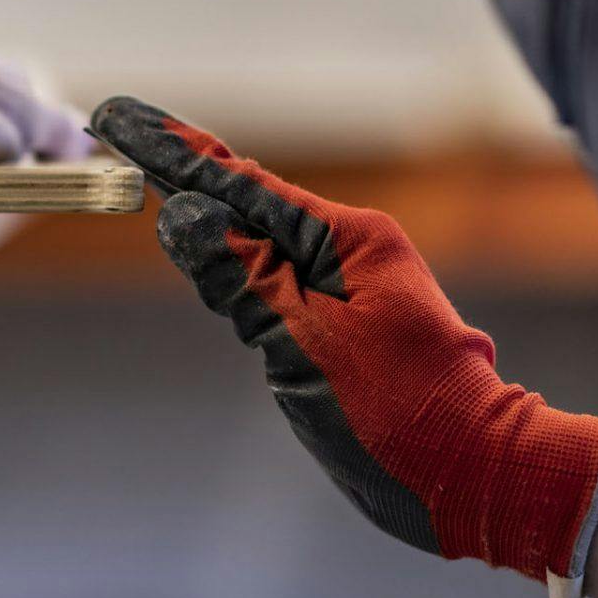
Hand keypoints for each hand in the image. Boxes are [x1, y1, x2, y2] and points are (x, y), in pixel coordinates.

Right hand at [89, 96, 597, 590]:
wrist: (480, 480)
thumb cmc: (402, 415)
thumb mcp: (307, 344)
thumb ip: (241, 279)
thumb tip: (182, 215)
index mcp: (348, 239)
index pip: (238, 184)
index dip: (171, 152)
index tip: (119, 118)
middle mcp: (349, 253)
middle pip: (246, 204)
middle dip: (181, 171)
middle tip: (117, 130)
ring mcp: (348, 291)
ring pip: (257, 244)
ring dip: (203, 213)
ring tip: (149, 171)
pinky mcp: (341, 331)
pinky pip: (273, 282)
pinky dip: (232, 263)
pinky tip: (206, 247)